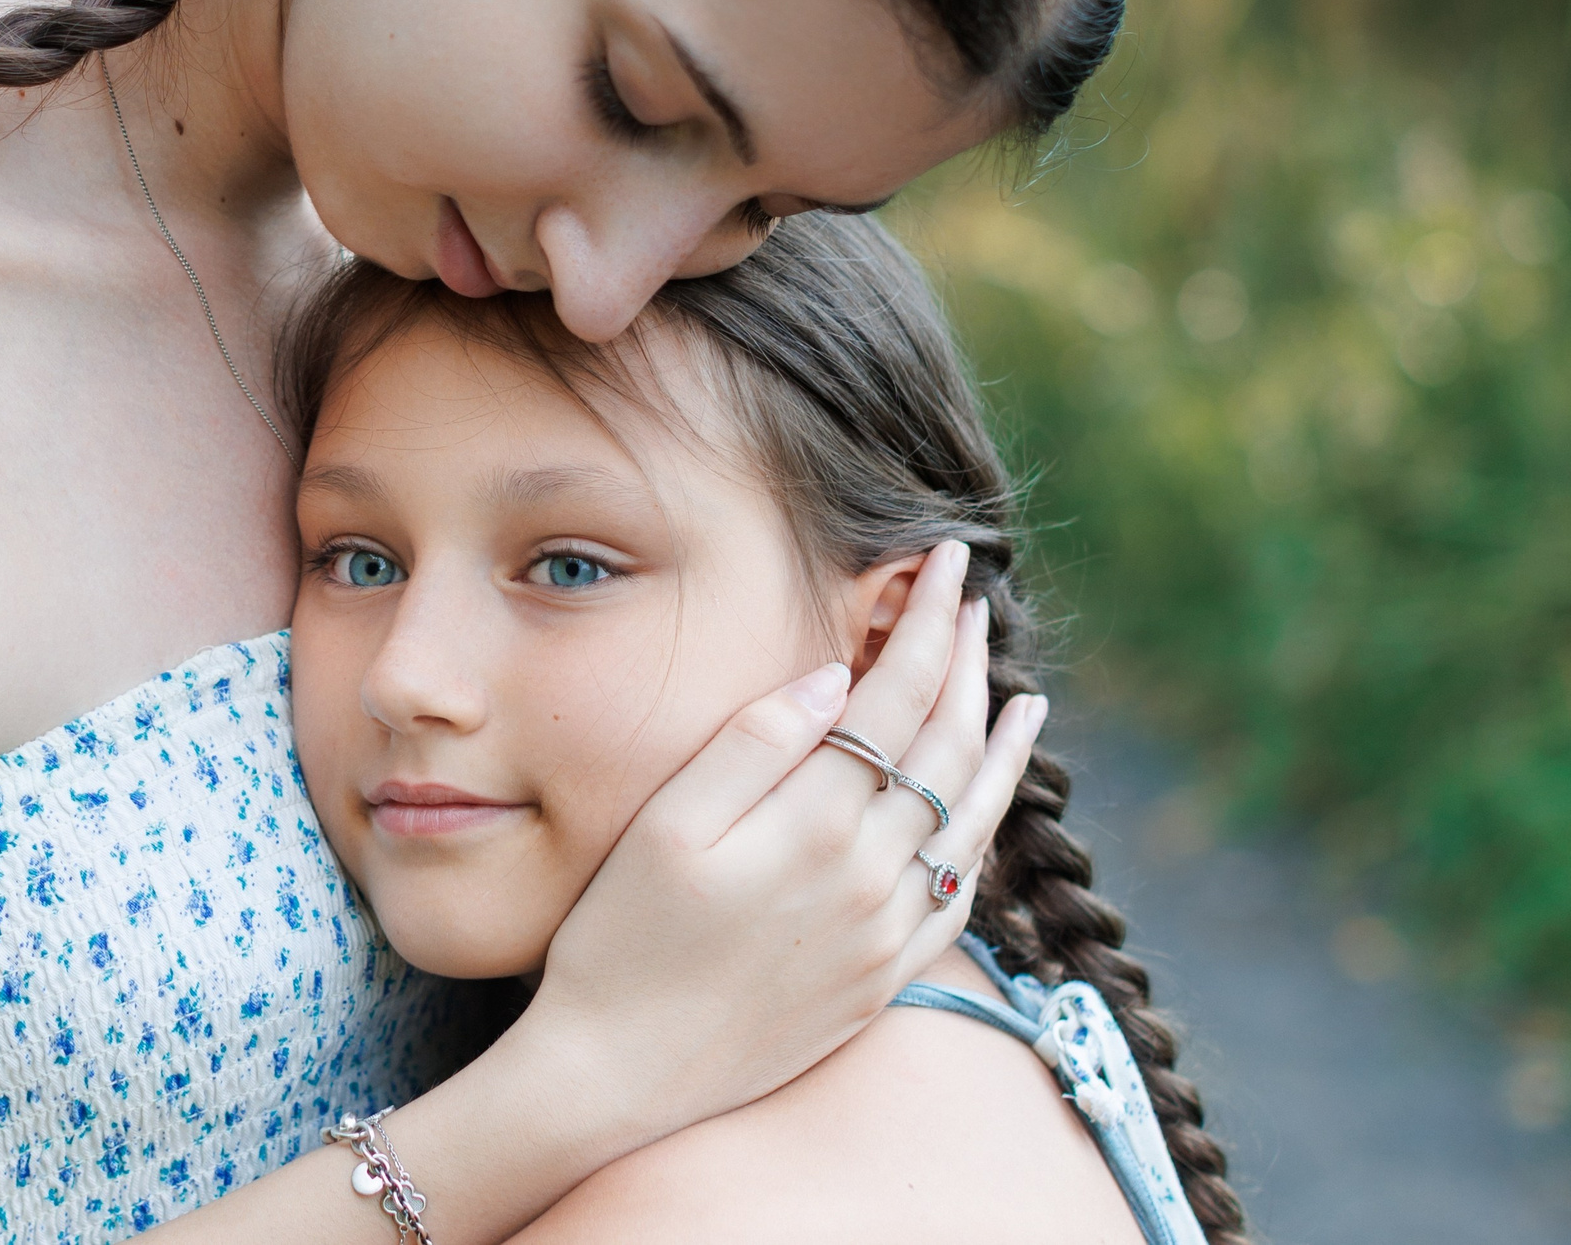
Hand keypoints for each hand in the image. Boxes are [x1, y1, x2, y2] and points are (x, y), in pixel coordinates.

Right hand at [505, 539, 1044, 1146]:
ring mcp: (885, 936)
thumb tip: (831, 676)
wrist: (619, 1079)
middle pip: (947, 749)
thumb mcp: (663, 827)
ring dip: (998, 747)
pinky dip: (986, 837)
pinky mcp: (881, 980)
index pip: (898, 697)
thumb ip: (750, 744)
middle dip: (967, 664)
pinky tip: (988, 811)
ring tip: (1022, 695)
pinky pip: (959, 896)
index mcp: (816, 825)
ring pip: (972, 821)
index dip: (928, 623)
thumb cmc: (618, 942)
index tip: (946, 562)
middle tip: (975, 600)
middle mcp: (871, 879)